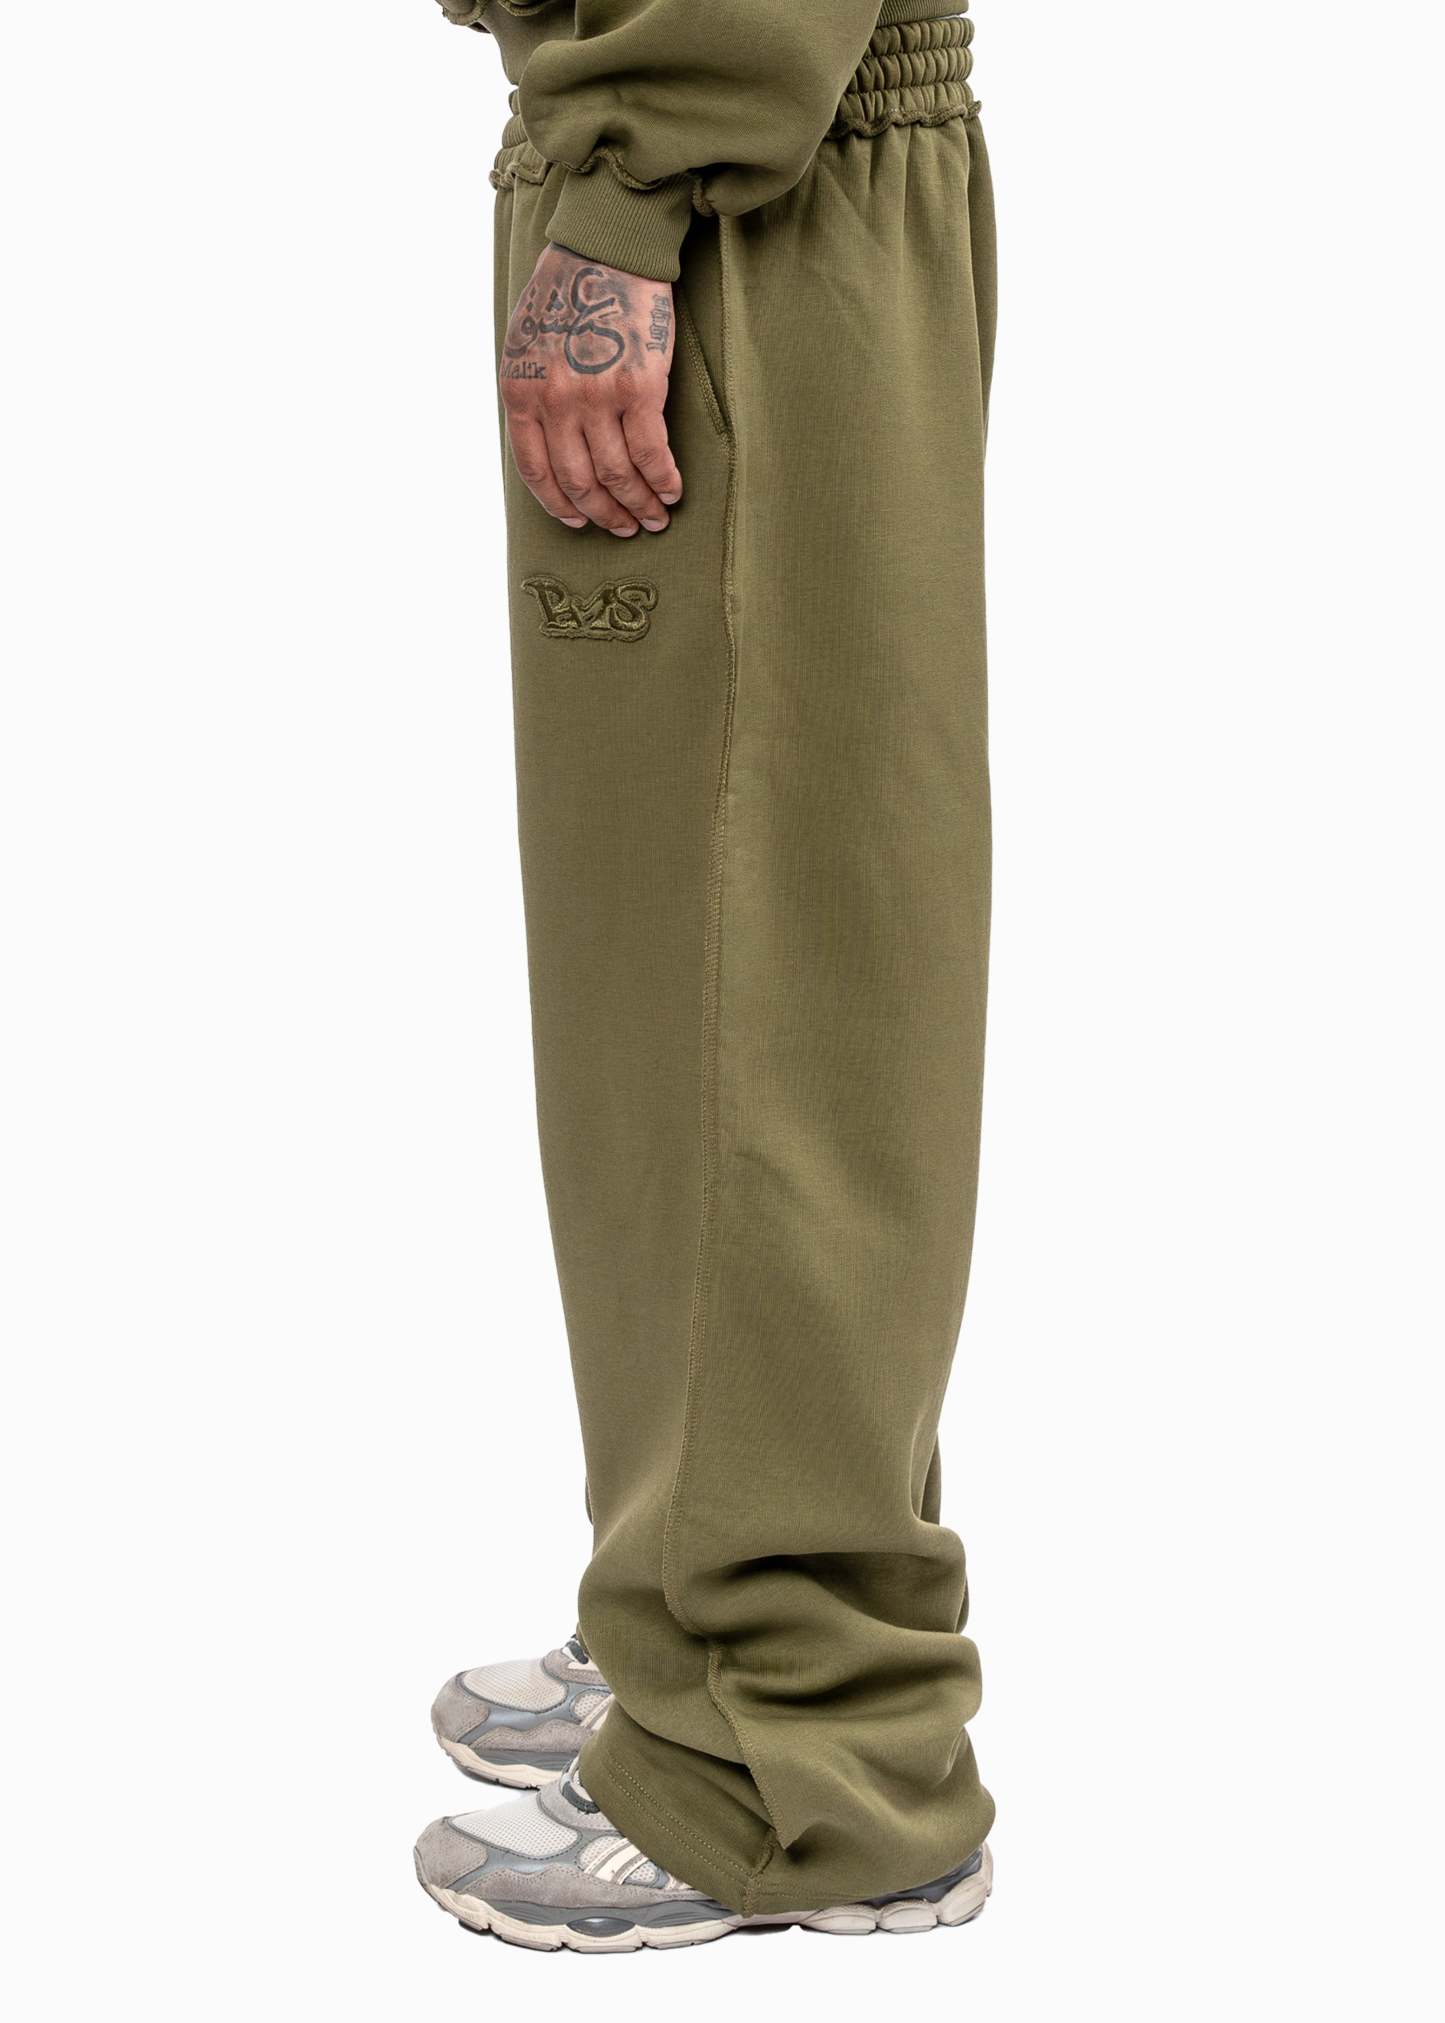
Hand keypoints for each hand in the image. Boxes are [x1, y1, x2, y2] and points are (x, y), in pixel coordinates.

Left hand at [500, 245, 681, 536]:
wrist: (607, 246)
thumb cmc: (570, 290)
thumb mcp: (527, 343)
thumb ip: (533, 392)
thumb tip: (550, 442)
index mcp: (520, 392)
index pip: (536, 471)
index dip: (560, 505)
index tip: (579, 520)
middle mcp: (554, 401)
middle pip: (579, 482)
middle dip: (605, 515)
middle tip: (625, 527)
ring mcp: (595, 397)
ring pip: (616, 476)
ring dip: (638, 505)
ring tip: (654, 517)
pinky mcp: (639, 388)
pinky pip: (650, 454)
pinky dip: (662, 480)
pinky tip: (671, 491)